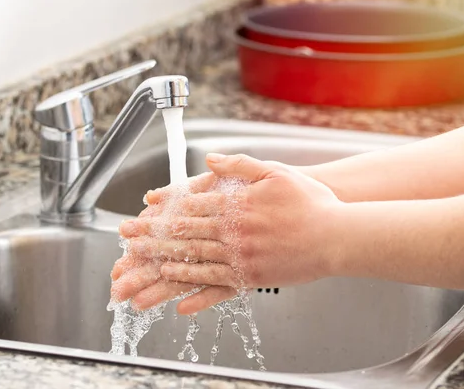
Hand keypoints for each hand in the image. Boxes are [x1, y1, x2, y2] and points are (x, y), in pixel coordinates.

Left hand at [111, 153, 343, 313]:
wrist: (339, 234)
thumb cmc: (309, 202)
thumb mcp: (274, 172)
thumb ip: (239, 165)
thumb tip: (211, 158)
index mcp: (235, 205)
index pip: (188, 208)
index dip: (159, 213)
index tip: (138, 216)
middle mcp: (233, 233)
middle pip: (183, 236)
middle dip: (150, 239)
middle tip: (124, 243)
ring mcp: (241, 258)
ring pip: (194, 263)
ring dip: (163, 268)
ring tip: (140, 273)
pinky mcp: (253, 279)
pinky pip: (219, 288)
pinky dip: (198, 294)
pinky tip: (180, 304)